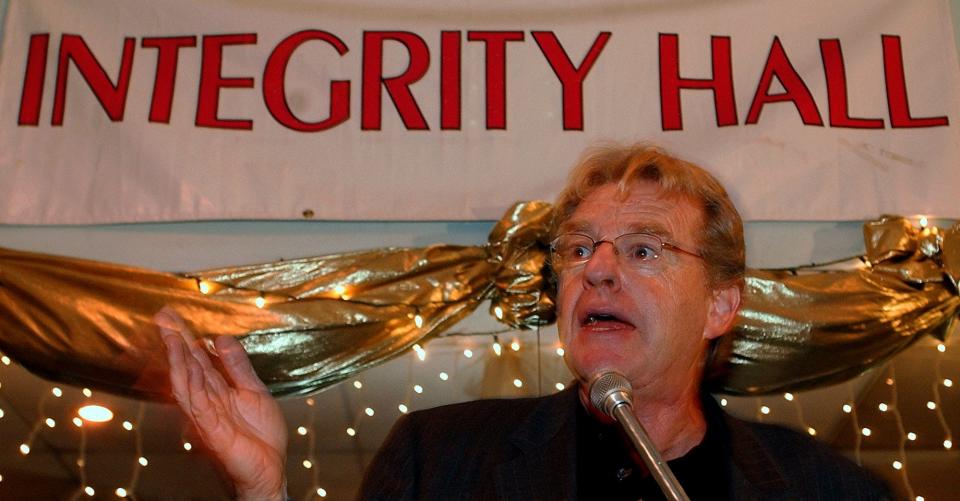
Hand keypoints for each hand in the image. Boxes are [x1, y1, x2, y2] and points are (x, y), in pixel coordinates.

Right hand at [157, 307, 287, 500]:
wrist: (270, 469)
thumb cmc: (261, 437)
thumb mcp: (254, 391)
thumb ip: (238, 367)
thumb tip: (221, 338)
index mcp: (218, 391)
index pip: (198, 360)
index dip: (186, 338)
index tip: (173, 316)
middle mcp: (208, 400)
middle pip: (188, 366)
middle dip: (176, 341)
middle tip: (163, 315)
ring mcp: (206, 415)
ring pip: (187, 382)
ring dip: (178, 358)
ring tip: (170, 335)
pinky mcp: (211, 430)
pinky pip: (197, 403)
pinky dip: (190, 383)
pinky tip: (185, 364)